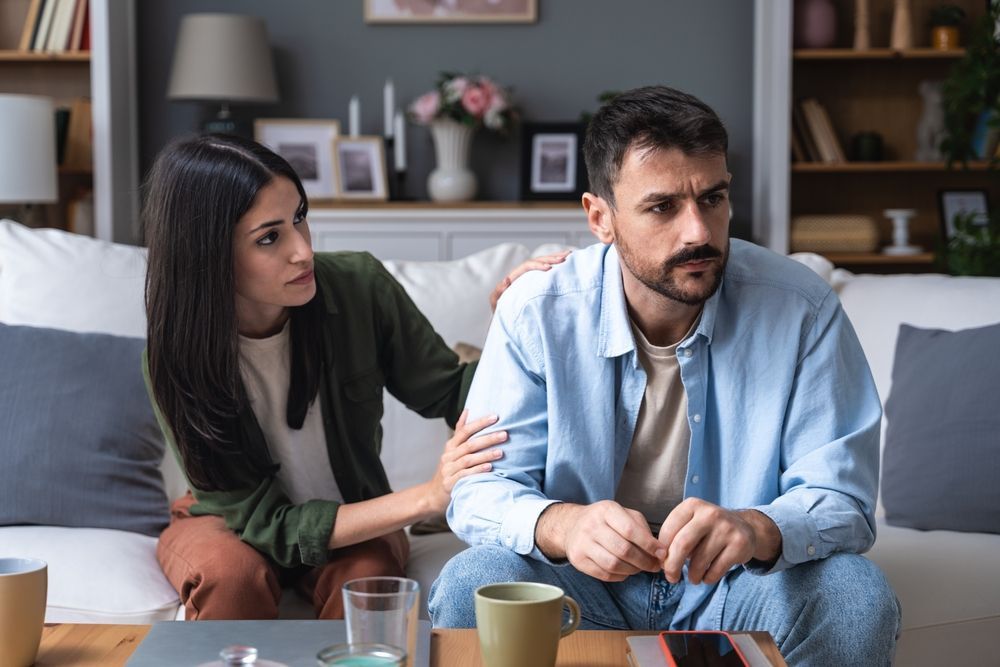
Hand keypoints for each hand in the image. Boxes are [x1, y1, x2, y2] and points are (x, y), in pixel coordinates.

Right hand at [426, 410, 506, 513]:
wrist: (434, 494)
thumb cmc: (450, 469)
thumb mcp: (453, 450)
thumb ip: (460, 431)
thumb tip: (467, 410)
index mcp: (450, 446)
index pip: (465, 430)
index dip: (480, 423)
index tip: (495, 417)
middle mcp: (448, 456)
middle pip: (469, 445)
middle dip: (488, 438)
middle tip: (505, 434)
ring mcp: (448, 470)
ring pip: (468, 459)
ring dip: (486, 455)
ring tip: (501, 452)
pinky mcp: (450, 483)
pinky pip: (465, 475)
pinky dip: (478, 470)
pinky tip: (490, 467)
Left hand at [490, 250, 570, 311]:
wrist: (506, 317)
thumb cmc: (501, 311)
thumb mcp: (496, 303)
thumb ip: (497, 292)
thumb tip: (506, 280)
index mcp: (515, 276)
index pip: (527, 266)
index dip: (538, 265)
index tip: (549, 268)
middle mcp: (523, 273)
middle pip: (538, 260)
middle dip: (551, 258)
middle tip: (564, 258)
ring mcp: (531, 276)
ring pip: (544, 262)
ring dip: (556, 258)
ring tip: (569, 255)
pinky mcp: (538, 280)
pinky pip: (548, 269)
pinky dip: (557, 265)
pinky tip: (567, 261)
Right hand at [536, 501, 666, 581]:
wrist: (572, 525)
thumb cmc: (604, 520)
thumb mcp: (623, 513)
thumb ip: (642, 528)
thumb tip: (659, 550)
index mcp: (606, 510)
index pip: (631, 530)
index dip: (649, 545)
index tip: (661, 553)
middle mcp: (592, 525)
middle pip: (623, 550)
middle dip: (644, 561)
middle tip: (654, 566)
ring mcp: (582, 543)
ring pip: (614, 565)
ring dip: (633, 570)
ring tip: (640, 568)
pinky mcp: (578, 560)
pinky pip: (604, 574)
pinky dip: (620, 576)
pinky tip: (625, 571)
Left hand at [657, 498, 779, 585]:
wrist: (744, 527)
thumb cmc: (708, 528)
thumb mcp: (690, 523)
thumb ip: (674, 537)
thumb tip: (662, 561)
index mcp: (692, 505)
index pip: (668, 530)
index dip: (662, 551)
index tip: (662, 562)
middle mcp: (710, 513)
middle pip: (682, 545)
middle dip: (672, 566)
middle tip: (671, 577)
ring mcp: (726, 528)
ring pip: (700, 561)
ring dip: (692, 575)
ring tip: (692, 578)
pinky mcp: (739, 544)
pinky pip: (716, 570)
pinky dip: (707, 578)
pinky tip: (706, 577)